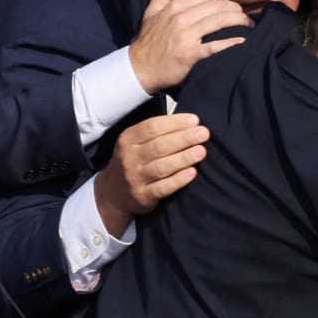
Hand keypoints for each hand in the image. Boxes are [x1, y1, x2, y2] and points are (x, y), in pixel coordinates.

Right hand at [92, 114, 208, 236]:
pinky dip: (178, 180)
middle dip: (184, 138)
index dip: (175, 123)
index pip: (152, 127)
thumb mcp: (136, 142)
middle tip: (204, 134)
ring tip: (202, 151)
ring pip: (161, 167)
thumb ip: (158, 132)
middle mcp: (129, 158)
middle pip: (159, 146)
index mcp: (128, 139)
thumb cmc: (134, 160)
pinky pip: (162, 188)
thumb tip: (191, 122)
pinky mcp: (142, 196)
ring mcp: (135, 178)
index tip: (195, 120)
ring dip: (184, 158)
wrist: (113, 192)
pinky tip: (192, 173)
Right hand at [128, 0, 252, 92]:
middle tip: (244, 16)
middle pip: (217, 7)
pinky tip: (242, 41)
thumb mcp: (150, 12)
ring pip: (219, 21)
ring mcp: (186, 37)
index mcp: (174, 8)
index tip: (231, 6)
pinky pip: (214, 46)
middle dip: (235, 9)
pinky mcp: (190, 55)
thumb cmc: (148, 41)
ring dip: (238, 21)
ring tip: (248, 25)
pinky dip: (230, 42)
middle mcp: (181, 19)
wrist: (139, 69)